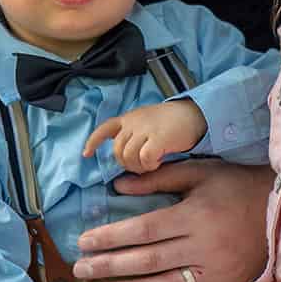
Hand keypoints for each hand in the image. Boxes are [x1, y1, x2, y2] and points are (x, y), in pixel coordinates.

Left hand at [73, 159, 270, 281]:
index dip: (111, 237)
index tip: (83, 243)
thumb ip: (159, 181)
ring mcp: (215, 272)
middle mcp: (202, 247)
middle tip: (80, 271)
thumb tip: (118, 186)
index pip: (143, 230)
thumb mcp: (200, 174)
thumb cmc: (237, 187)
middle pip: (148, 260)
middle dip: (110, 266)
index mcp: (193, 216)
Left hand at [84, 99, 207, 173]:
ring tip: (150, 165)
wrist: (194, 114)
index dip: (93, 142)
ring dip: (137, 167)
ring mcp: (145, 129)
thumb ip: (133, 133)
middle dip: (125, 164)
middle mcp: (134, 122)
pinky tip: (157, 163)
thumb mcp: (147, 122)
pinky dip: (149, 166)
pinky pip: (144, 159)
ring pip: (128, 157)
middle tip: (140, 166)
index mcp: (130, 118)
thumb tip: (123, 156)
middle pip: (117, 150)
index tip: (86, 155)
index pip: (105, 128)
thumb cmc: (172, 122)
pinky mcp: (158, 138)